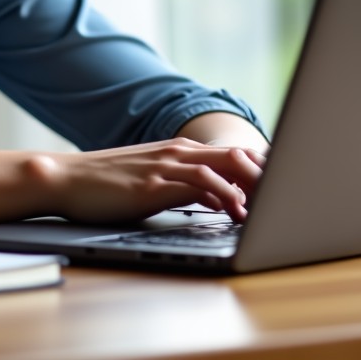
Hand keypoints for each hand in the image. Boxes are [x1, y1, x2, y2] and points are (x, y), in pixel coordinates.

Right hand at [37, 138, 266, 224]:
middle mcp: (176, 152)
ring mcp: (166, 166)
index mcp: (178, 150)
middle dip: (268, 173)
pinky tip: (236, 211)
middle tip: (293, 193)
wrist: (66, 179)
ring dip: (253, 184)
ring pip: (224, 165)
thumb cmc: (107, 185)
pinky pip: (199, 184)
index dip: (262, 166)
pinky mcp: (154, 185)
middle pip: (236, 155)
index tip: (287, 183)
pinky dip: (224, 195)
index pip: (231, 152)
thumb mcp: (153, 182)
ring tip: (274, 206)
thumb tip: (218, 200)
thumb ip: (187, 187)